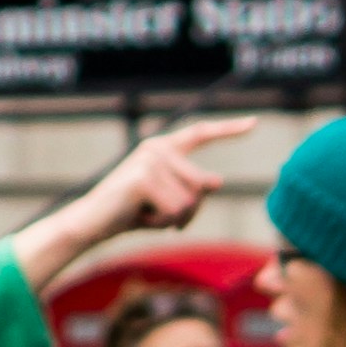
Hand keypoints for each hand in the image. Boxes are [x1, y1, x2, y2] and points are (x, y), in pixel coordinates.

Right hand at [81, 119, 256, 241]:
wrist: (91, 223)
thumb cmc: (131, 213)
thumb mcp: (169, 202)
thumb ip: (192, 190)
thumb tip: (216, 181)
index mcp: (163, 148)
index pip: (201, 133)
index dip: (228, 129)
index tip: (254, 123)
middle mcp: (157, 147)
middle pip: (203, 185)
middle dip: (188, 211)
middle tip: (156, 214)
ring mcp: (149, 160)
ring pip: (190, 201)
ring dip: (172, 218)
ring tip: (145, 213)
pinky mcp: (143, 178)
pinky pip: (175, 210)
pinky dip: (161, 223)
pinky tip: (140, 217)